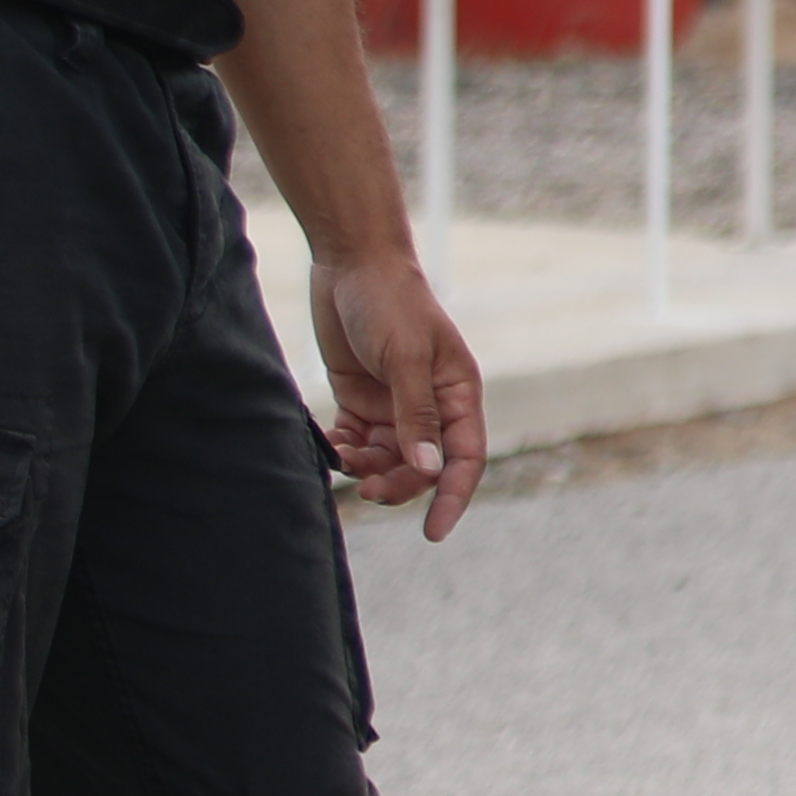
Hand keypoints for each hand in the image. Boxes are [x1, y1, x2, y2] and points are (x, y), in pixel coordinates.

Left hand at [307, 245, 486, 542]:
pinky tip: (330, 445)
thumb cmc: (390, 303)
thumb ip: (416, 417)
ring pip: (388, 459)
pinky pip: (358, 442)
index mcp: (458, 393)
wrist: (351, 263)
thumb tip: (428, 471)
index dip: (453, 497)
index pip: (465, 458)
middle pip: (422, 466)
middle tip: (367, 488)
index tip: (434, 532)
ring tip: (343, 458)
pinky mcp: (361, 399)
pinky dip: (345, 452)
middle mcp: (431, 405)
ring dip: (367, 468)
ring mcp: (395, 404)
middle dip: (399, 483)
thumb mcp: (406, 358)